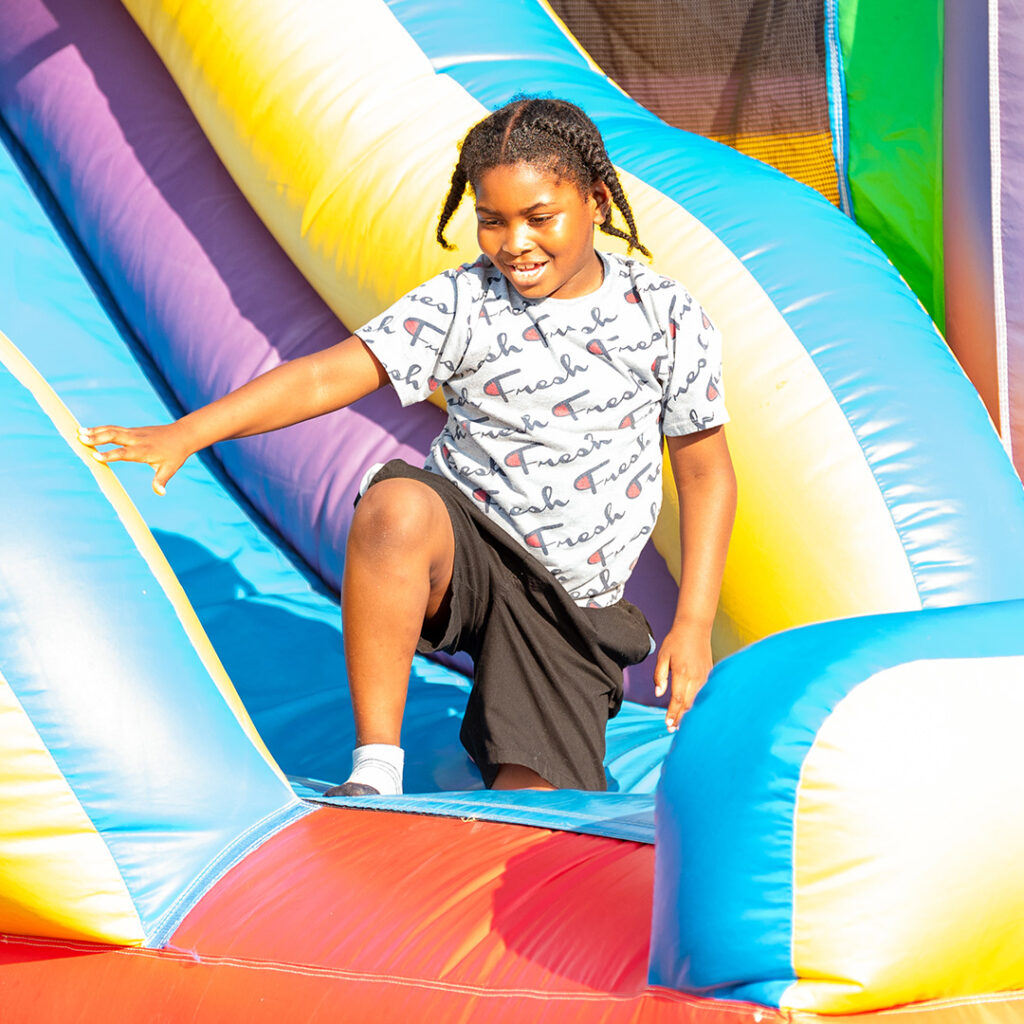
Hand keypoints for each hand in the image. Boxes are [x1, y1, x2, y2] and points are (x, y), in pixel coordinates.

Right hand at [77, 422, 192, 494]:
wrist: (182, 435)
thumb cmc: (175, 454)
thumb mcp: (171, 468)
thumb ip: (161, 480)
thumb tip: (161, 493)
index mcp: (144, 450)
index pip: (125, 453)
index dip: (110, 454)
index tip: (96, 456)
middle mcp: (137, 439)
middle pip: (115, 436)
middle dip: (98, 438)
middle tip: (81, 439)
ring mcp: (134, 433)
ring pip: (113, 430)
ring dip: (96, 431)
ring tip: (78, 432)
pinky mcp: (132, 430)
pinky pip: (114, 428)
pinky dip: (101, 429)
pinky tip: (88, 430)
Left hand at [653, 621, 713, 731]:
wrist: (695, 627)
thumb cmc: (676, 640)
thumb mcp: (663, 656)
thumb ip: (659, 675)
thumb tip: (658, 694)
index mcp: (682, 672)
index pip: (677, 699)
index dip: (672, 713)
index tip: (667, 724)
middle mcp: (695, 677)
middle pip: (689, 704)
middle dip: (680, 718)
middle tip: (672, 729)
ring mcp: (704, 676)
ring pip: (698, 700)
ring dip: (689, 713)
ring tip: (681, 724)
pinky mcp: (709, 674)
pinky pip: (704, 693)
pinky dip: (697, 703)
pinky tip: (691, 709)